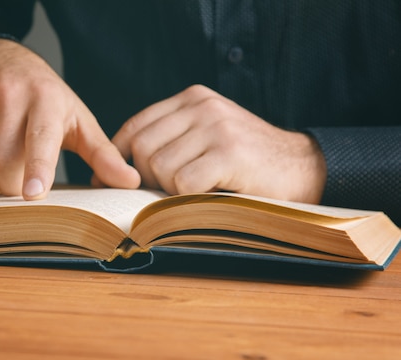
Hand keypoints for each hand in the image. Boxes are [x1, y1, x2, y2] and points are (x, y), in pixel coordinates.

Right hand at [0, 39, 139, 198]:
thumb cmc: (45, 97)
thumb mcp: (77, 119)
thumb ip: (102, 154)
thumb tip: (131, 182)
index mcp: (47, 101)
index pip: (40, 140)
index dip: (37, 169)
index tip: (33, 195)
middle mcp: (8, 96)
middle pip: (3, 165)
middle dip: (11, 187)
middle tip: (20, 181)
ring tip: (0, 170)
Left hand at [108, 85, 326, 202]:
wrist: (304, 168)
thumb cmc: (247, 162)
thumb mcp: (207, 136)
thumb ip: (170, 139)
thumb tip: (117, 169)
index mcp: (192, 98)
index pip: (135, 126)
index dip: (120, 158)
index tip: (121, 181)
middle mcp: (203, 106)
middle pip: (142, 149)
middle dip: (147, 179)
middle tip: (168, 193)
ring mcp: (217, 127)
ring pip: (159, 168)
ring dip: (171, 191)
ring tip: (196, 192)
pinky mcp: (230, 153)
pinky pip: (183, 183)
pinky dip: (189, 199)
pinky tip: (211, 195)